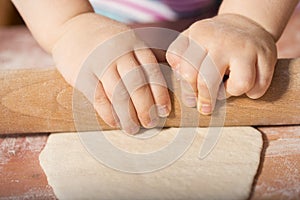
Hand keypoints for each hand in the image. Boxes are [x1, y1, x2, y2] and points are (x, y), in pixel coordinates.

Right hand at [52, 13, 170, 133]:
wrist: (70, 27)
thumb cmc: (106, 40)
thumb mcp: (127, 39)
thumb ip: (142, 57)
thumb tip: (164, 83)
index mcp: (133, 43)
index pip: (152, 70)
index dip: (160, 93)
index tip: (164, 110)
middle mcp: (118, 51)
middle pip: (136, 84)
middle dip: (145, 107)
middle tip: (150, 123)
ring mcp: (98, 62)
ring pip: (118, 93)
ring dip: (128, 115)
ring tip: (133, 128)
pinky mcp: (81, 73)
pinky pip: (98, 98)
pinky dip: (108, 113)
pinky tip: (115, 123)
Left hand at [166, 14, 276, 114]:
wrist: (245, 22)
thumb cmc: (211, 39)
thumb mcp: (190, 40)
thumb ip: (178, 58)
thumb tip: (182, 85)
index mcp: (200, 34)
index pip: (188, 73)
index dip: (188, 91)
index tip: (191, 99)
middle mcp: (223, 40)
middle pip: (209, 81)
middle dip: (206, 99)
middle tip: (205, 107)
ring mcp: (246, 47)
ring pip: (239, 86)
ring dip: (232, 93)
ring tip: (228, 87)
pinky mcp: (267, 55)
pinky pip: (259, 87)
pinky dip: (252, 93)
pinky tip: (247, 85)